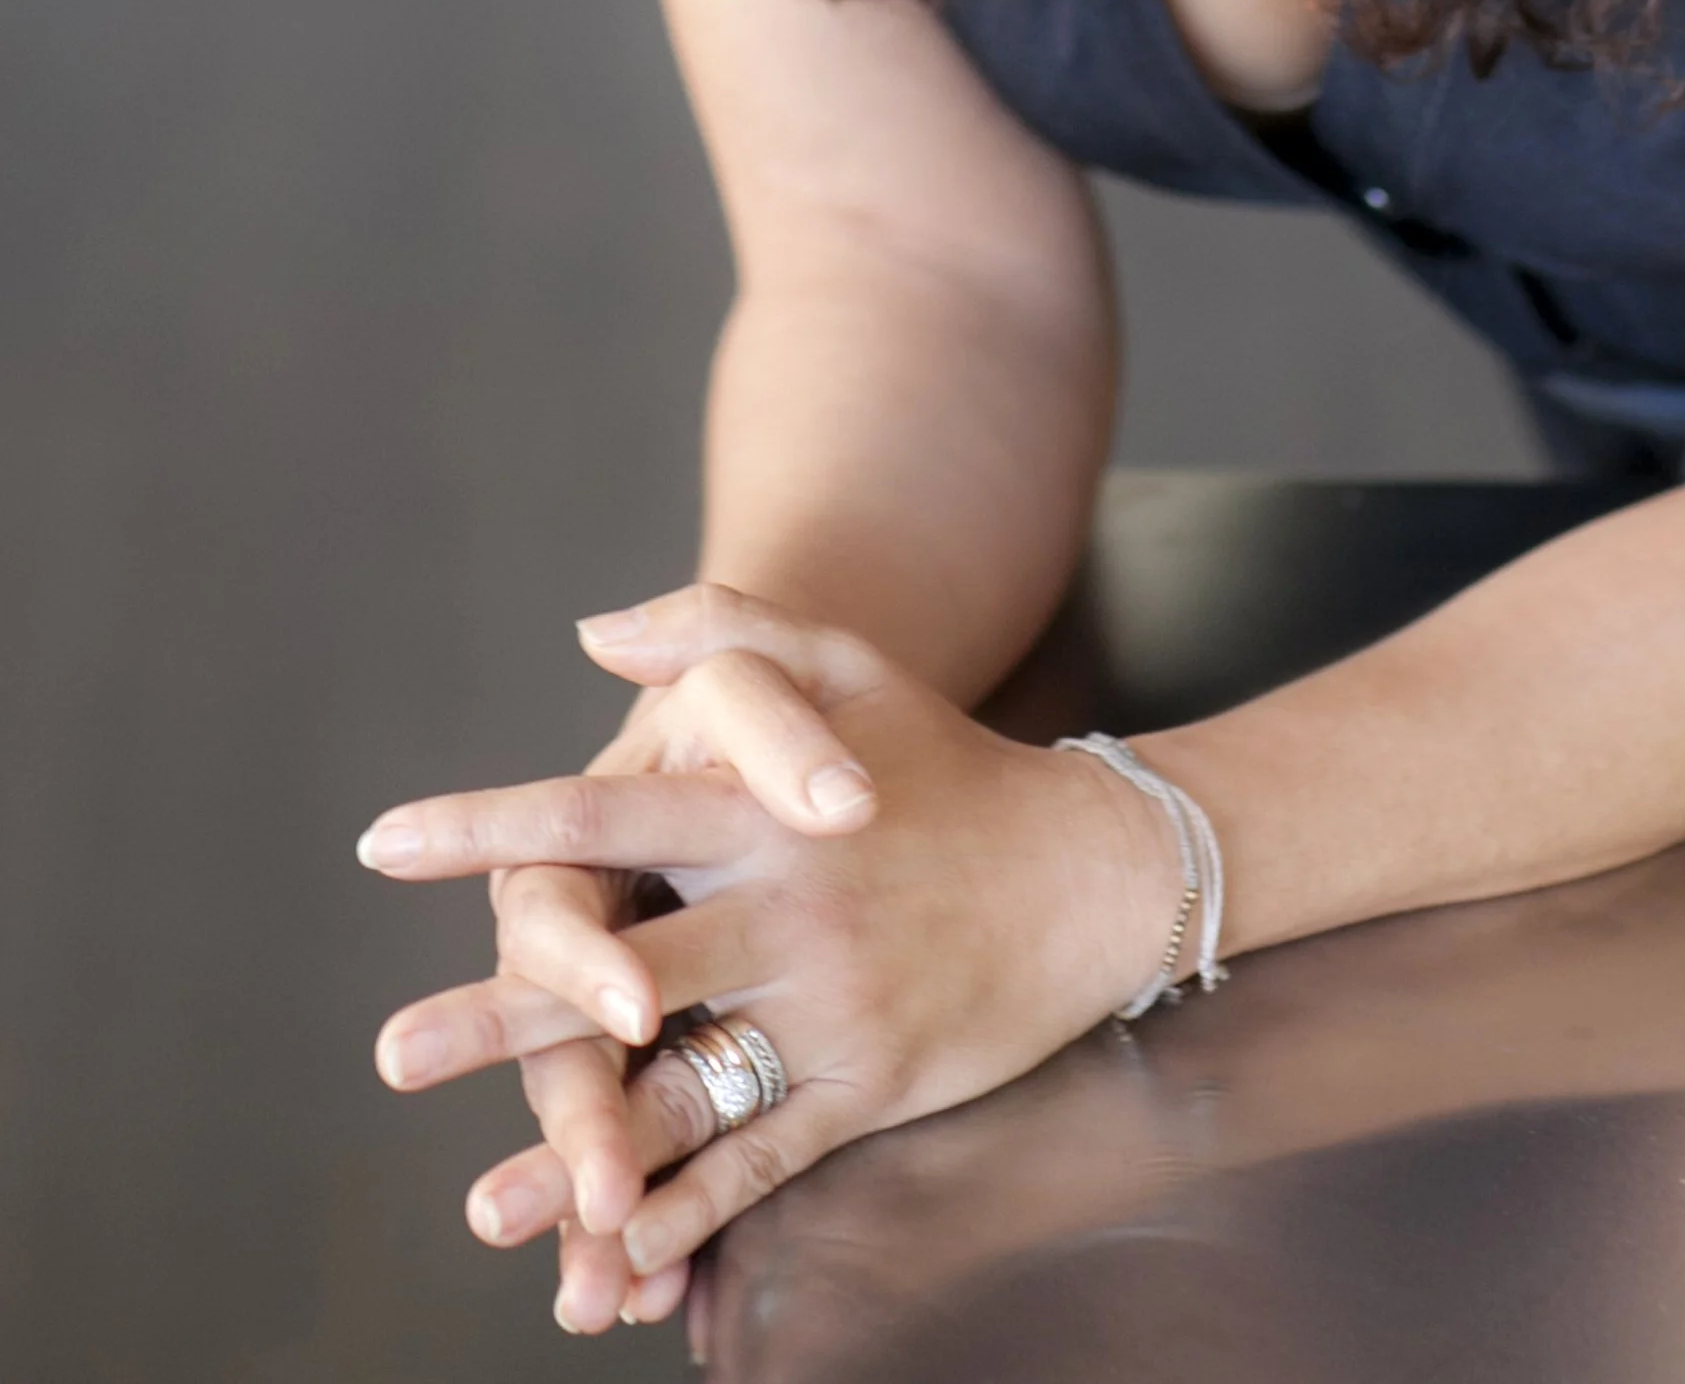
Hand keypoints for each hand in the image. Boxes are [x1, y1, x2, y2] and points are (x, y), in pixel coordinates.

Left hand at [362, 588, 1179, 1336]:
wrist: (1094, 869)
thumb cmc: (949, 762)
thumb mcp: (850, 665)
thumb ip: (724, 634)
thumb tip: (594, 634)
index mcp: (763, 814)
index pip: (604, 817)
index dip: (492, 827)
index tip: (388, 843)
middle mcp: (790, 912)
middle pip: (625, 974)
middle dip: (502, 1015)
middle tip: (393, 1052)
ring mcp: (831, 1010)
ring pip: (685, 1090)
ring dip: (580, 1152)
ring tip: (484, 1210)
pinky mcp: (872, 1089)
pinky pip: (765, 1160)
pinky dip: (692, 1212)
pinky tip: (620, 1252)